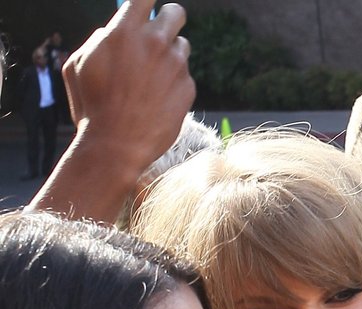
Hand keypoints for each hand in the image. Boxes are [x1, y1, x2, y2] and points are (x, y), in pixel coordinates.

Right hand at [61, 0, 194, 182]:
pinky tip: (159, 101)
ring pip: (182, 46)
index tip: (146, 9)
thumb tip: (113, 30)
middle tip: (160, 35)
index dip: (146, 2)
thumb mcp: (79, 65)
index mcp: (124, 30)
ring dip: (171, 55)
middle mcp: (155, 42)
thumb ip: (99, 40)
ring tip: (153, 78)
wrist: (116, 147)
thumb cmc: (92, 106)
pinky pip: (185, 77)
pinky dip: (175, 85)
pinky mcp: (188, 89)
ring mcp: (175, 66)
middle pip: (175, 12)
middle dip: (168, 20)